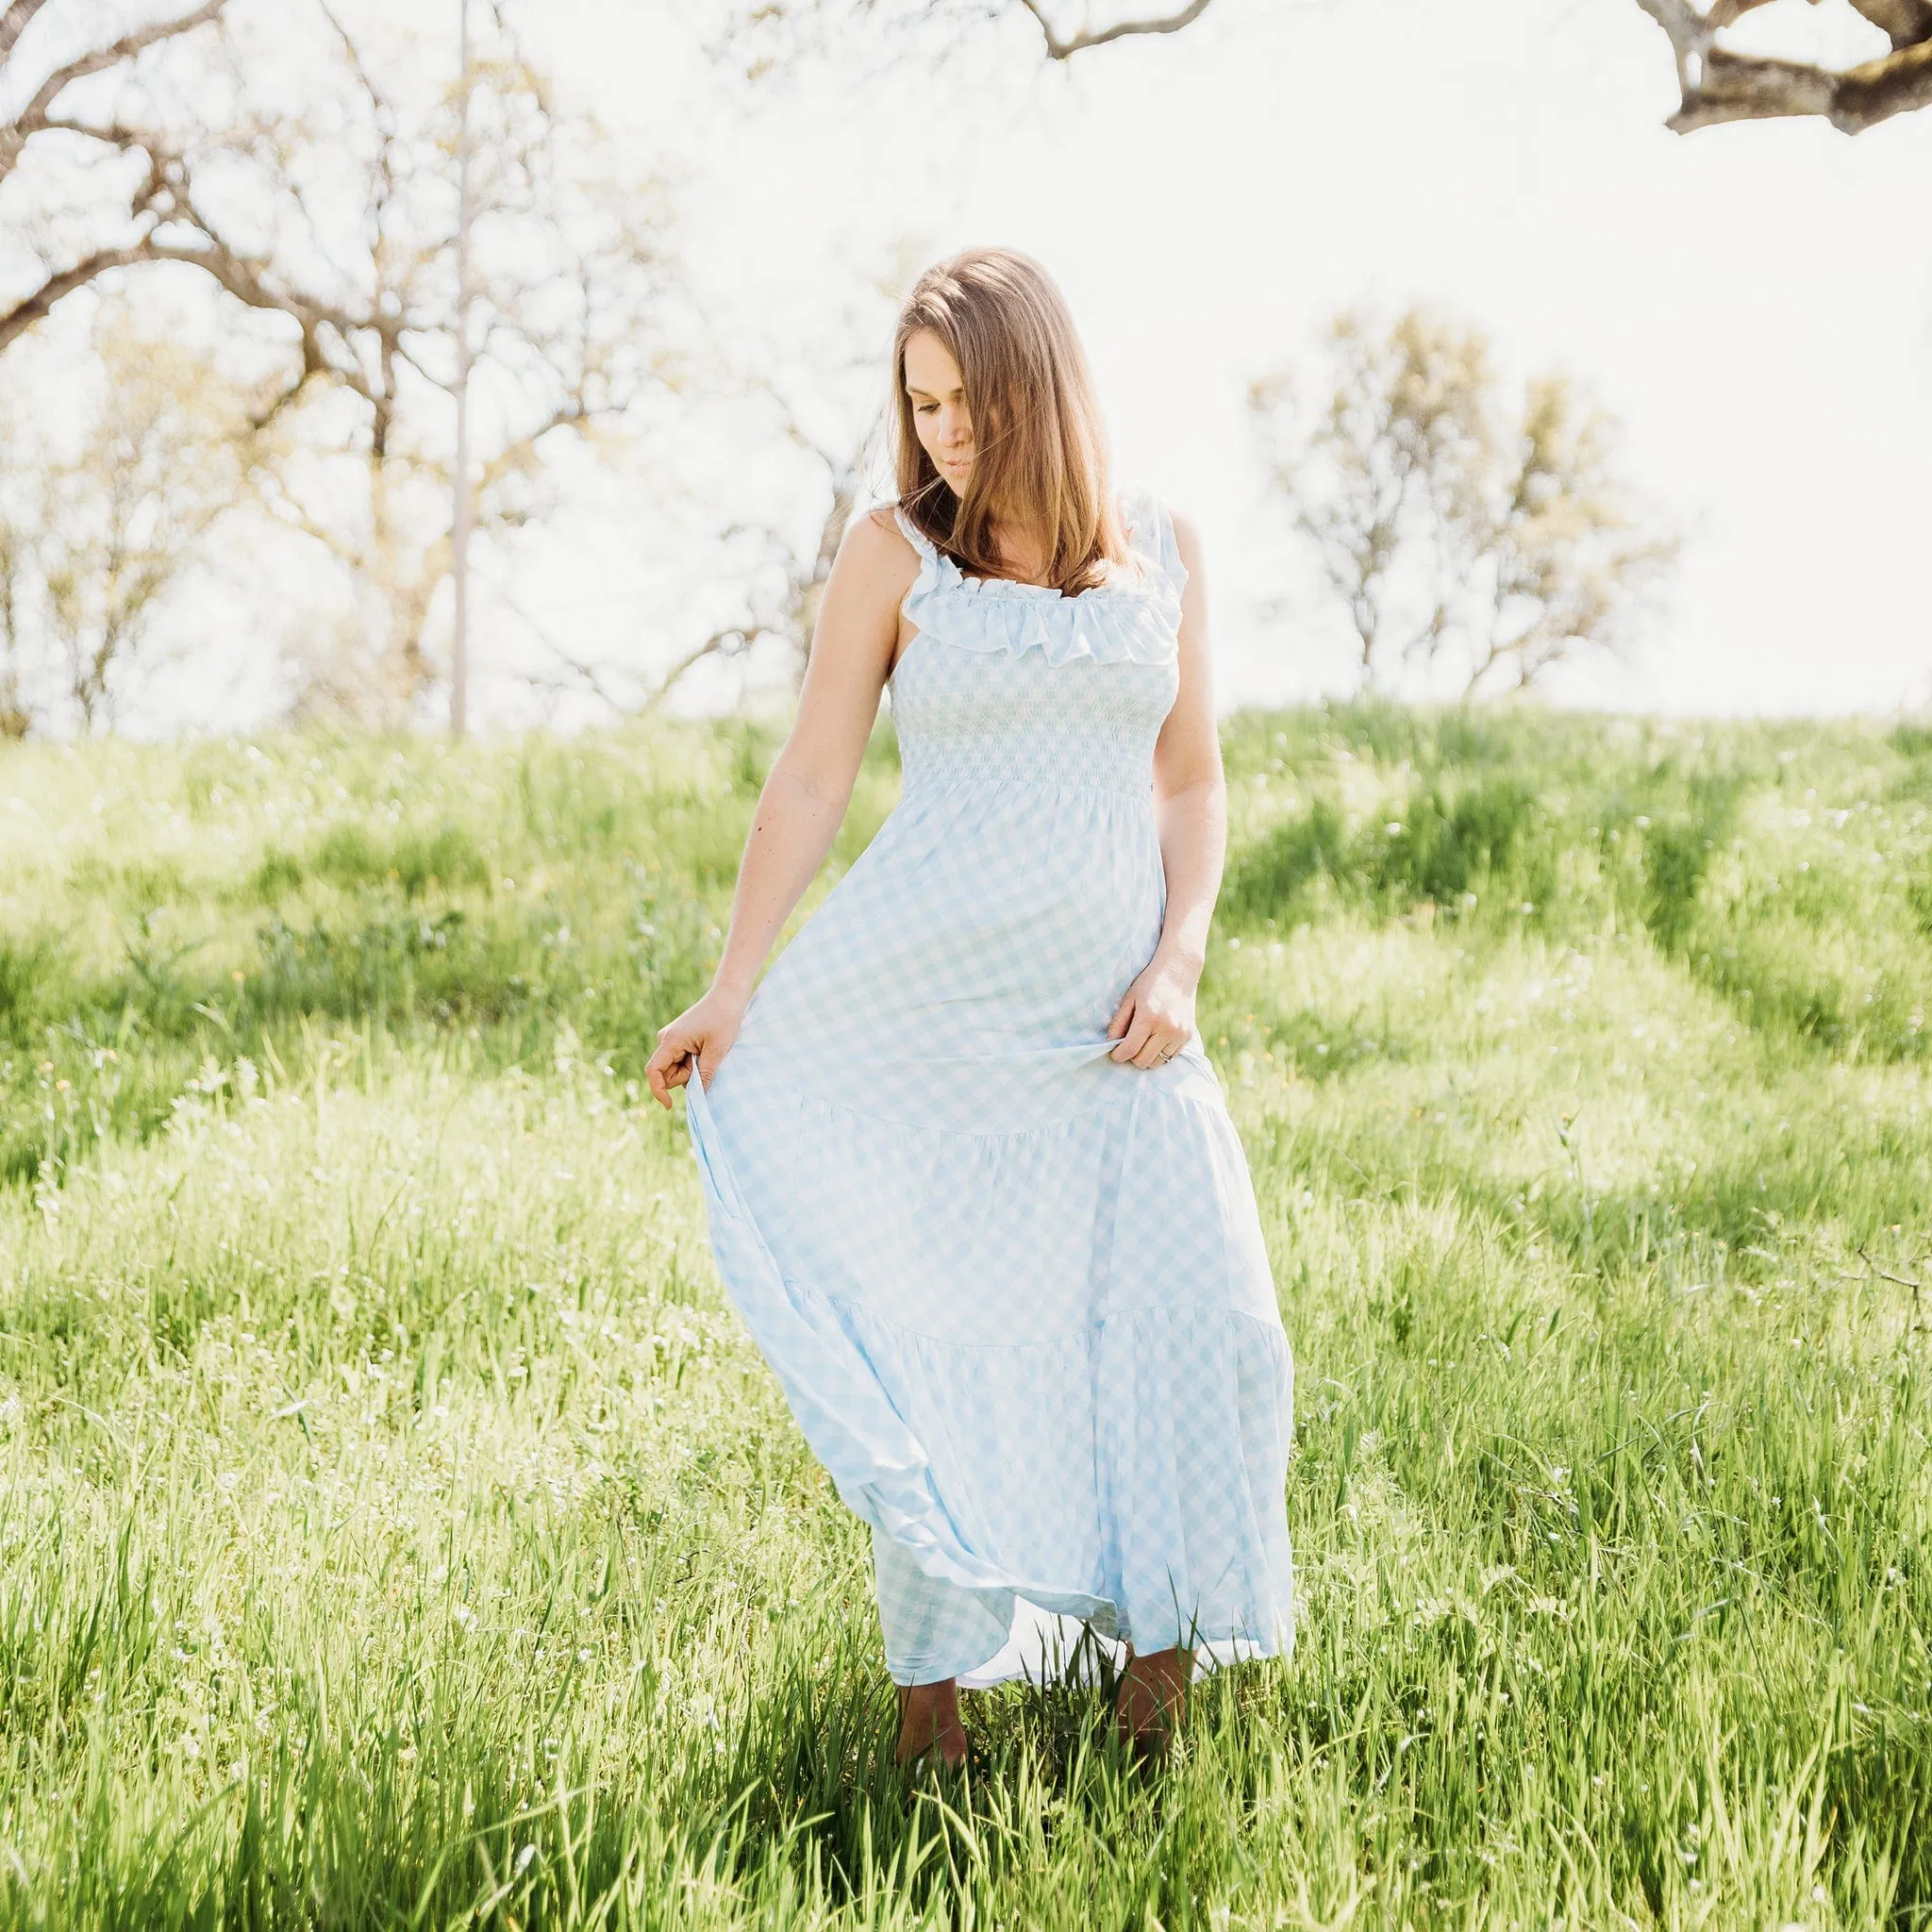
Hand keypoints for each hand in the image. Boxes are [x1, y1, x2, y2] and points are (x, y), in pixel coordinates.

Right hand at [645, 987, 747, 1105]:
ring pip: (675, 1069)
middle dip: (686, 1076)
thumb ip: (705, 1074)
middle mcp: (666, 1040)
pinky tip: (706, 1050)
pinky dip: (693, 1063)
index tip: (669, 1105)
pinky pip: (681, 1060)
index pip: (653, 1072)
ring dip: (691, 1069)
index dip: (658, 1091)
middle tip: (707, 1061)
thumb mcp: (718, 1050)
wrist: (728, 997)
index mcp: (670, 1040)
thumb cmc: (724, 1019)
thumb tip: (699, 1096)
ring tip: (709, 1052)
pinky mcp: (679, 1039)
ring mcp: (671, 1039)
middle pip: (667, 1074)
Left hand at [1105, 950, 1197, 1068]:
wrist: (1179, 971)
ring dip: (1146, 1057)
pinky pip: (1170, 1057)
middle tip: (1128, 1046)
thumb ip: (1118, 1022)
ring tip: (1142, 1043)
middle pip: (1143, 1061)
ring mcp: (1179, 1034)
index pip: (1130, 1050)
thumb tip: (1110, 1042)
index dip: (1118, 1055)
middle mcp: (1167, 1029)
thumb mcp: (1129, 998)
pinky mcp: (1188, 1036)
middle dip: (1131, 1057)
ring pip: (1157, 1063)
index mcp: (1149, 1018)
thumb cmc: (1150, 983)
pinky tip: (1155, 1040)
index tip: (1114, 1053)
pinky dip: (1160, 1054)